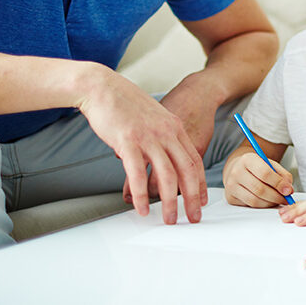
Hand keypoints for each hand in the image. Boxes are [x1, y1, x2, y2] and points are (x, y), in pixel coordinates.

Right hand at [77, 67, 205, 224]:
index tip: (201, 200)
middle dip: (191, 198)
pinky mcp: (128, 141)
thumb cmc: (127, 105)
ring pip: (166, 175)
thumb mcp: (155, 118)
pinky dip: (142, 195)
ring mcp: (148, 137)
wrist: (104, 87)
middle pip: (186, 170)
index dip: (199, 183)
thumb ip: (163, 137)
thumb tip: (165, 158)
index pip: (194, 160)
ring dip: (169, 202)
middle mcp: (166, 133)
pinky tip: (143, 208)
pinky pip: (138, 174)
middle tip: (193, 218)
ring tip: (170, 219)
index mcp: (174, 128)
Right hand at [223, 149, 293, 207]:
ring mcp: (231, 186)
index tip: (289, 190)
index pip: (265, 173)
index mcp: (247, 159)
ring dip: (270, 203)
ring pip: (255, 200)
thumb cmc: (256, 167)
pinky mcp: (230, 198)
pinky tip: (268, 201)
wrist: (237, 168)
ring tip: (278, 200)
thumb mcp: (270, 164)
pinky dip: (262, 205)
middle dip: (276, 196)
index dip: (278, 183)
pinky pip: (250, 205)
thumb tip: (288, 189)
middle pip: (260, 189)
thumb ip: (282, 174)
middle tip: (286, 199)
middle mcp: (236, 172)